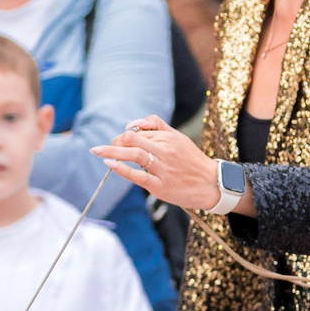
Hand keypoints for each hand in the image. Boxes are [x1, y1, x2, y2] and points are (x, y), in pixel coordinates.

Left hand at [94, 115, 226, 211]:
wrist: (212, 184)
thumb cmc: (192, 161)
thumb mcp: (178, 138)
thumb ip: (157, 127)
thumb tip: (133, 123)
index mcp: (168, 137)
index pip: (138, 130)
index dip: (123, 135)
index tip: (117, 141)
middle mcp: (165, 150)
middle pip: (132, 139)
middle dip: (114, 142)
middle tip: (102, 148)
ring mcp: (163, 169)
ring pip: (134, 154)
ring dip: (112, 151)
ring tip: (97, 151)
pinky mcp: (161, 186)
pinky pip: (139, 176)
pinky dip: (123, 169)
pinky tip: (111, 164)